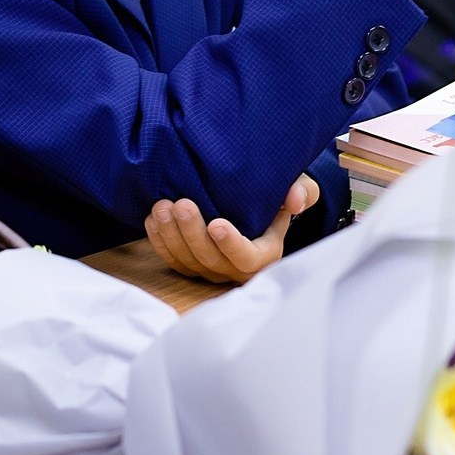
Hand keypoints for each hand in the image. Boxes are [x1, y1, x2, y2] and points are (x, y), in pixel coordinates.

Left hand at [144, 176, 318, 284]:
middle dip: (192, 233)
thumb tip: (295, 199)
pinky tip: (153, 218)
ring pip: (187, 261)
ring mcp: (211, 268)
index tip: (216, 223)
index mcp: (265, 253)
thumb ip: (301, 191)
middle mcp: (236, 267)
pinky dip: (160, 241)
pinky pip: (172, 259)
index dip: (231, 245)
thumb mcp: (297, 187)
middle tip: (181, 204)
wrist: (254, 199)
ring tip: (161, 207)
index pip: (248, 259)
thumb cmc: (277, 193)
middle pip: (211, 260)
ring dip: (171, 236)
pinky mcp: (191, 264)